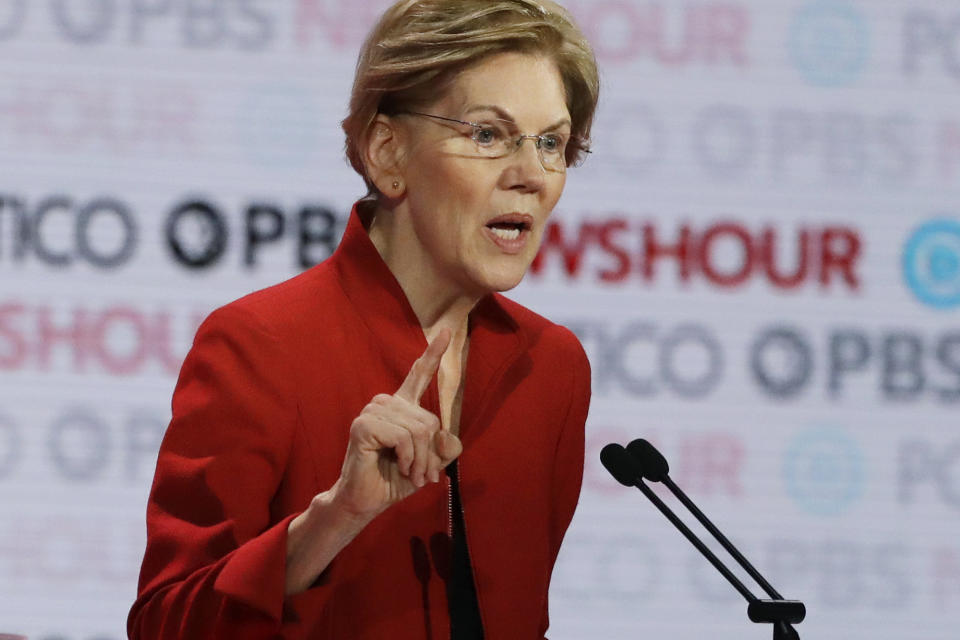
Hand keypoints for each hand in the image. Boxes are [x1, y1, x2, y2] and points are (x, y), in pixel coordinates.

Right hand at [330, 329, 462, 520]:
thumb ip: (445, 449)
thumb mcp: (430, 465)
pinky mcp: (364, 425)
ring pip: (418, 430)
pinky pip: (403, 437)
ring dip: (419, 459)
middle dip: (430, 454)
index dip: (433, 354)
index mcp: (402, 408)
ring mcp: (372, 411)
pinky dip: (408, 458)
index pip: (419, 375)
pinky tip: (399, 466)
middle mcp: (386, 403)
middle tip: (422, 475)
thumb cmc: (394, 480)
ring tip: (410, 473)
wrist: (366, 500)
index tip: (446, 331)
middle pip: (430, 420)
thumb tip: (446, 436)